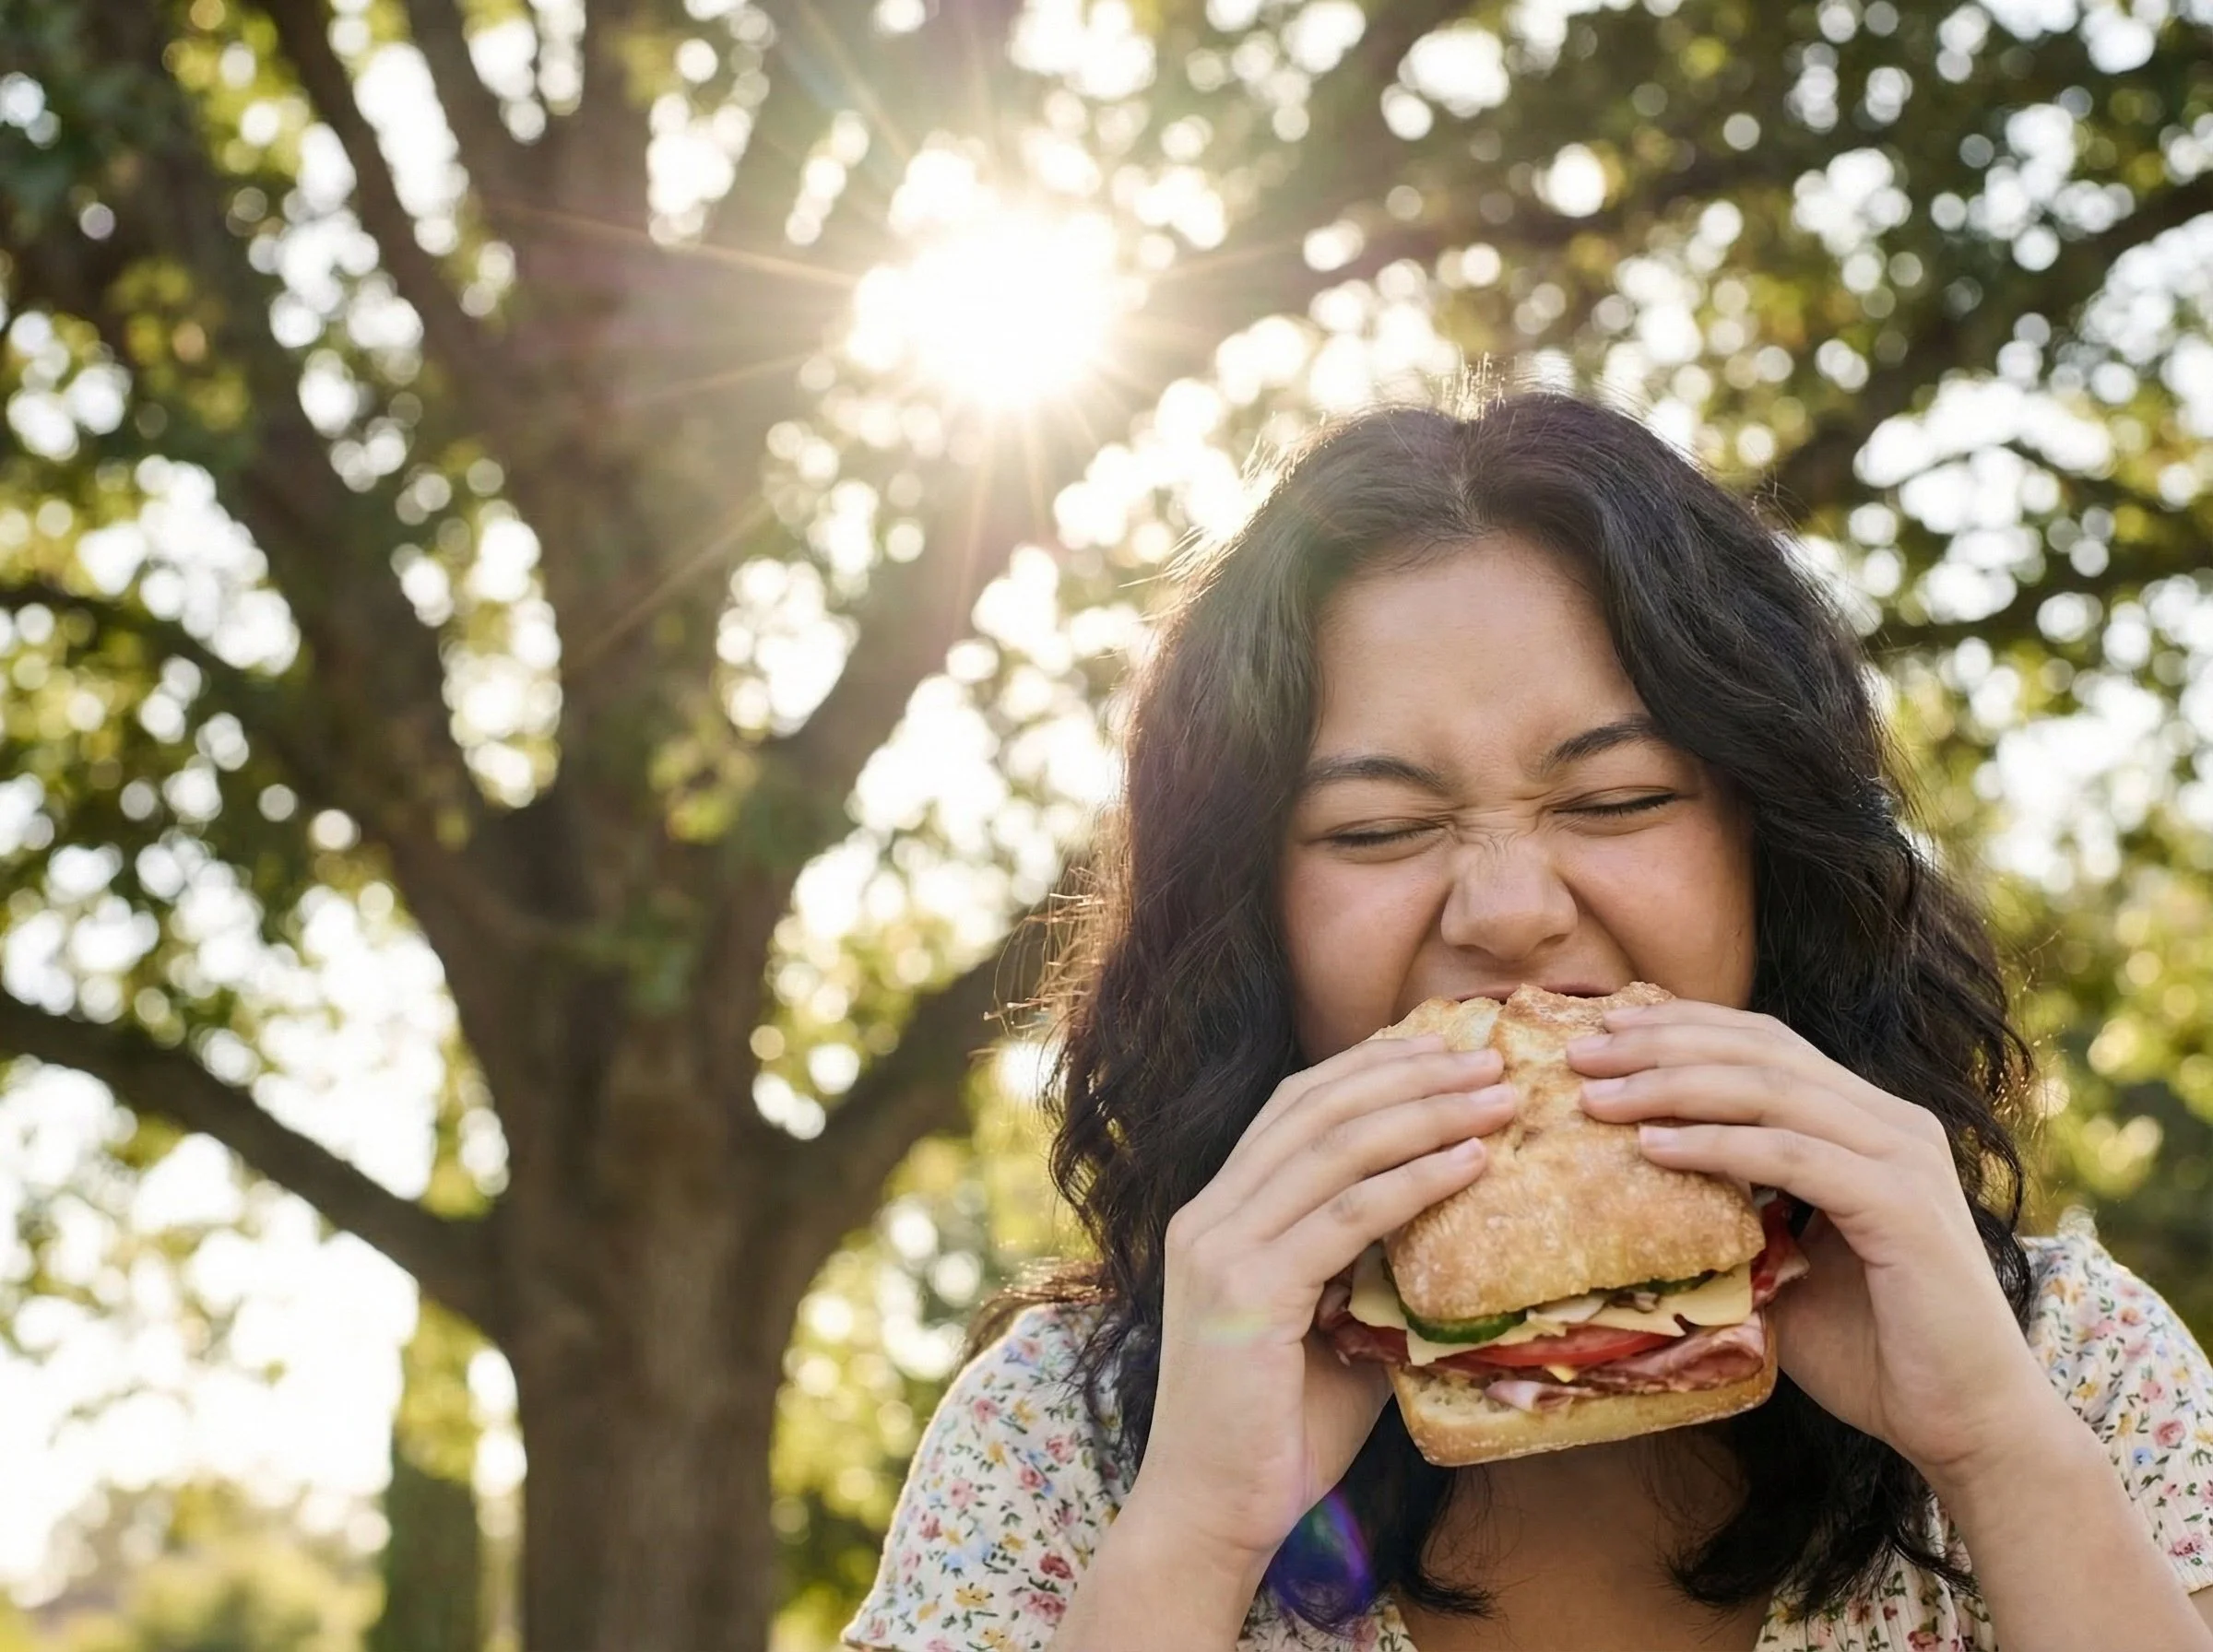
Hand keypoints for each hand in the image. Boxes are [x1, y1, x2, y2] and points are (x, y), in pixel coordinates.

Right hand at [1132, 1034, 1517, 1570]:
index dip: (1368, 1069)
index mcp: (1216, 1214)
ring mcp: (1221, 1247)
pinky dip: (1417, 1180)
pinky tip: (1473, 1162)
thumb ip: (1367, 1275)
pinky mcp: (1249, 1290)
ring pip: (1335, 1147)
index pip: (1294, 1109)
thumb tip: (1451, 1237)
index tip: (1443, 1051)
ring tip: (1497, 1097)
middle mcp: (1208, 1215)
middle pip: (1315, 1108)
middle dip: (1407, 1073)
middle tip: (1486, 1057)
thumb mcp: (1328, 1332)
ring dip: (1427, 1112)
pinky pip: (1348, 1215)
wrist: (1210, 1515)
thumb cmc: (1274, 1435)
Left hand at [1566, 998, 2054, 1483]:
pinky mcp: (1902, 1208)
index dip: (1683, 1028)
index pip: (1766, 1045)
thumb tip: (1635, 1198)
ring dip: (1673, 1085)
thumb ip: (1732, 1221)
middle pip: (1762, 1050)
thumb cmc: (1876, 1352)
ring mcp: (1903, 1160)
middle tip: (1581, 1052)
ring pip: (1771, 1091)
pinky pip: (1792, 1157)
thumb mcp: (1783, 1267)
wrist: (1967, 1425)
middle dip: (1662, 1042)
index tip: (1603, 1032)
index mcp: (1869, 1124)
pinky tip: (1654, 1146)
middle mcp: (1892, 1124)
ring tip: (1598, 1095)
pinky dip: (1718, 1147)